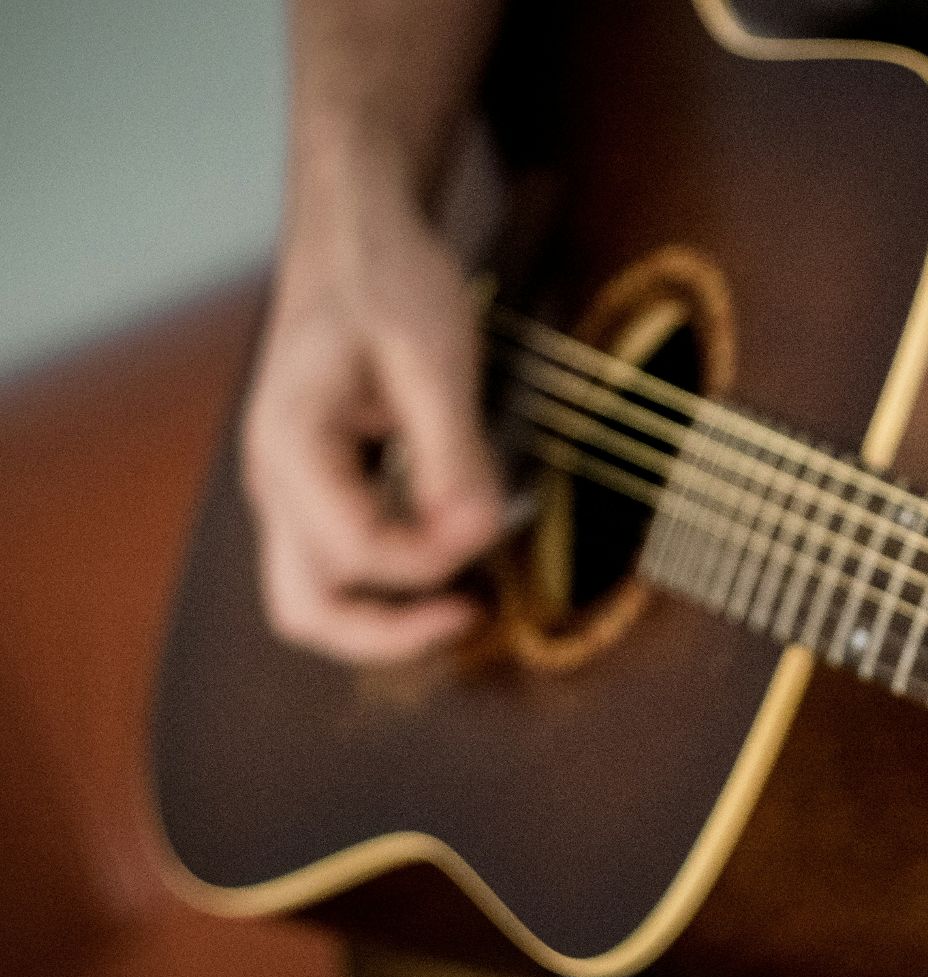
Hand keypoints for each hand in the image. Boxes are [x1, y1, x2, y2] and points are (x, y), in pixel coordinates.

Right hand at [243, 175, 503, 664]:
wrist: (355, 234)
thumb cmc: (387, 279)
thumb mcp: (434, 356)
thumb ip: (453, 451)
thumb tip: (478, 534)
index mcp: (290, 446)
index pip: (357, 554)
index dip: (434, 559)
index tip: (494, 524)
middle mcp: (275, 481)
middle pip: (307, 610)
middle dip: (391, 633)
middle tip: (473, 614)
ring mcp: (292, 490)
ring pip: (318, 597)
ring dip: (390, 613)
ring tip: (468, 596)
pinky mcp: (321, 488)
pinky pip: (342, 561)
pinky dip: (392, 579)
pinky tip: (451, 551)